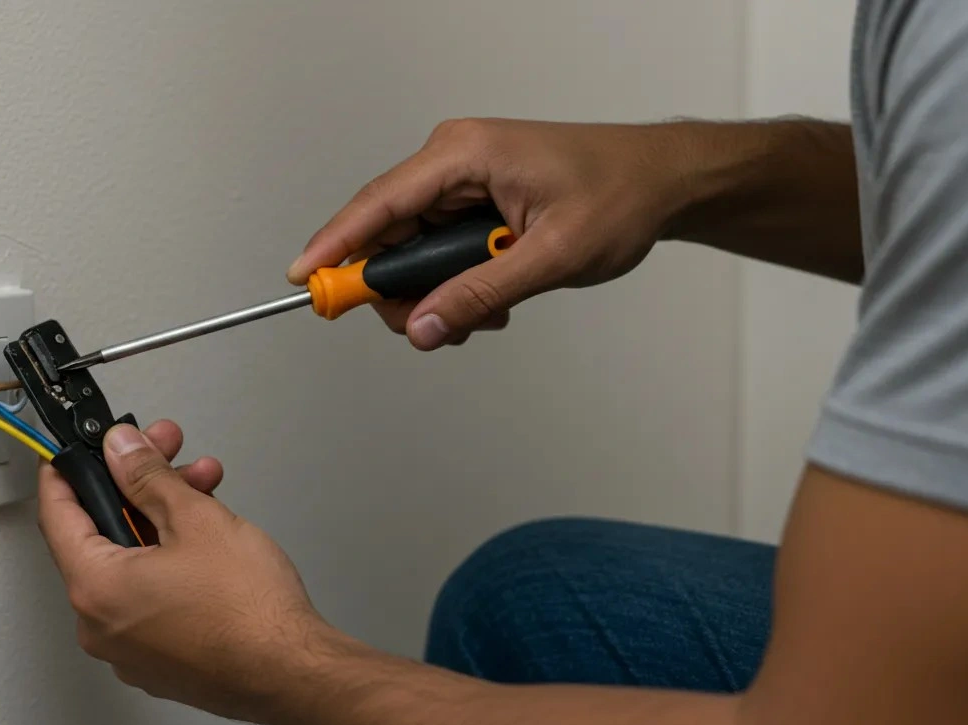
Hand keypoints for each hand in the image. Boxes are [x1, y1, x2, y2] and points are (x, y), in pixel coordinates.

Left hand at [38, 420, 331, 720]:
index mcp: (95, 589)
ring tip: (205, 491)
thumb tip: (122, 452)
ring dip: (164, 519)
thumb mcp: (196, 519)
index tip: (74, 449)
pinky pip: (150, 596)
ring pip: (132, 564)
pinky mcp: (160, 659)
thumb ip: (147, 477)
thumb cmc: (248, 613)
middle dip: (138, 487)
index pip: (57, 515)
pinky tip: (206, 537)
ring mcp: (129, 648)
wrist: (291, 673)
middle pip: (102, 536)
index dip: (65, 472)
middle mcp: (100, 626)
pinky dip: (170, 561)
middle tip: (164, 453)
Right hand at [288, 118, 690, 349]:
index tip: (304, 280)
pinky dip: (454, 285)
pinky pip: (437, 252)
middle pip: (386, 235)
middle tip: (429, 328)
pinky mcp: (472, 205)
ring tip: (485, 312)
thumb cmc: (619, 195)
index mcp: (464, 154)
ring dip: (436, 293)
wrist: (663, 183)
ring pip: (411, 252)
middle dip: (400, 290)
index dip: (335, 245)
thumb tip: (423, 326)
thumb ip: (480, 294)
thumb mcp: (550, 255)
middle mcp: (453, 163)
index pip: (379, 203)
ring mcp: (461, 184)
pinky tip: (491, 300)